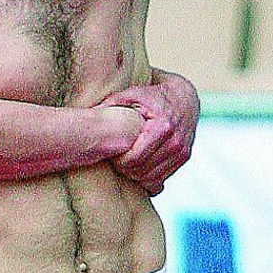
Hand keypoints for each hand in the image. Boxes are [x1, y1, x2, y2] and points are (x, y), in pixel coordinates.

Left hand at [102, 78, 196, 193]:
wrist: (184, 97)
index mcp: (162, 127)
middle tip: (115, 160)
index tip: (111, 154)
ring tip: (125, 163)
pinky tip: (138, 167)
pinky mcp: (184, 158)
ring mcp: (182, 152)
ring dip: (136, 175)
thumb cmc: (153, 95)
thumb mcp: (132, 94)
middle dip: (125, 170)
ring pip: (151, 178)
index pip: (134, 159)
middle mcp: (175, 143)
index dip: (118, 161)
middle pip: (142, 171)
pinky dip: (148, 177)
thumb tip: (88, 114)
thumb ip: (111, 104)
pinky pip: (162, 178)